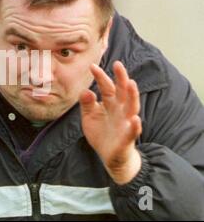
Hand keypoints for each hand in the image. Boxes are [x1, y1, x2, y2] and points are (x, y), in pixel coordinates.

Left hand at [79, 61, 141, 184]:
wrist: (111, 157)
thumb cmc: (102, 133)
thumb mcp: (89, 117)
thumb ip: (87, 104)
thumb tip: (85, 91)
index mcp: (111, 104)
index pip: (106, 87)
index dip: (100, 76)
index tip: (92, 66)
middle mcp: (120, 110)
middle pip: (123, 92)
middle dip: (121, 78)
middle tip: (118, 64)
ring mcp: (126, 123)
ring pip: (132, 107)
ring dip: (133, 95)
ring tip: (131, 83)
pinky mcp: (127, 138)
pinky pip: (132, 132)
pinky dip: (134, 126)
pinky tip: (135, 119)